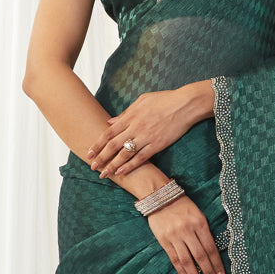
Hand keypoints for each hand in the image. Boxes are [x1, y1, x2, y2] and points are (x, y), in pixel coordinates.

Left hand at [87, 85, 209, 179]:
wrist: (185, 104)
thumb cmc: (164, 99)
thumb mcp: (142, 100)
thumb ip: (125, 113)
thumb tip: (111, 122)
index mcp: (130, 116)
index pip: (109, 132)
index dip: (97, 144)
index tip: (89, 152)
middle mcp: (135, 127)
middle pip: (113, 145)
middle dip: (101, 157)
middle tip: (92, 167)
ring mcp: (146, 137)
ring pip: (125, 154)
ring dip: (112, 165)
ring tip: (104, 174)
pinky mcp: (157, 144)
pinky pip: (141, 158)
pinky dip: (130, 166)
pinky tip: (121, 172)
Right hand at [145, 194, 225, 273]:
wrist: (159, 196)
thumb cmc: (182, 206)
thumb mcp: (198, 214)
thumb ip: (204, 232)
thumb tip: (212, 255)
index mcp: (200, 223)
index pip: (211, 248)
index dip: (217, 264)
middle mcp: (188, 230)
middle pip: (201, 256)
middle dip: (209, 273)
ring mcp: (175, 236)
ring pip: (187, 261)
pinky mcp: (164, 240)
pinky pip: (175, 259)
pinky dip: (181, 272)